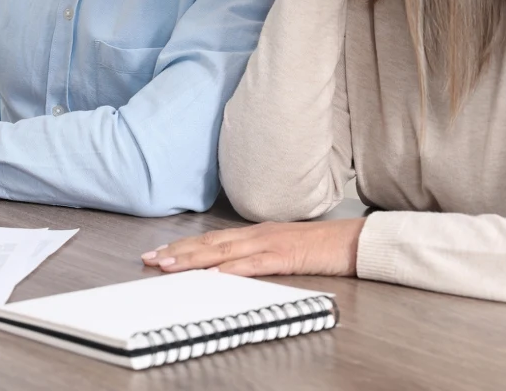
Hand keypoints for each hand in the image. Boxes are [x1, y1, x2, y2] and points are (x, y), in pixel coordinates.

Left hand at [140, 219, 364, 277]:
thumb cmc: (321, 246)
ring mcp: (270, 243)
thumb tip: (230, 269)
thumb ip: (257, 256)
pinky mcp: (286, 255)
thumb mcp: (282, 250)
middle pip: (209, 243)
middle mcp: (257, 234)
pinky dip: (234, 268)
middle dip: (177, 251)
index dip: (183, 245)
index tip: (159, 252)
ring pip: (224, 251)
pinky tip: (216, 273)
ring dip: (194, 259)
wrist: (354, 240)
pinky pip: (255, 263)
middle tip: (151, 258)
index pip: (211, 239)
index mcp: (255, 233)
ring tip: (169, 265)